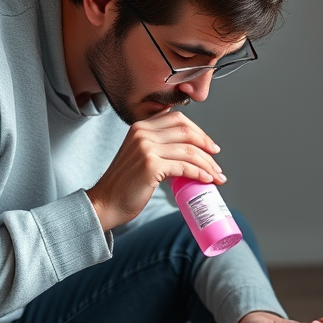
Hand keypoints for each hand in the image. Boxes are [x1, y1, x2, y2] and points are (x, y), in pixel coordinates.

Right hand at [87, 110, 224, 230]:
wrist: (105, 203)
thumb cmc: (126, 184)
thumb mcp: (140, 155)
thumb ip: (158, 146)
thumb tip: (190, 151)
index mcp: (141, 127)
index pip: (178, 119)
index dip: (199, 132)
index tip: (210, 146)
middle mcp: (142, 133)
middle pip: (187, 131)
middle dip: (207, 146)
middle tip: (217, 161)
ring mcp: (146, 148)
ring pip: (189, 150)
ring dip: (208, 164)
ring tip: (217, 176)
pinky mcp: (150, 165)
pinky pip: (184, 166)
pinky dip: (199, 173)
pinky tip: (206, 180)